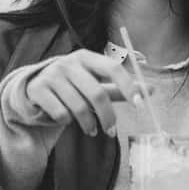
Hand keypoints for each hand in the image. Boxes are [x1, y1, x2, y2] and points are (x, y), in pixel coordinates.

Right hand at [24, 49, 141, 138]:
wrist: (35, 84)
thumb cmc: (75, 83)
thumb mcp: (96, 80)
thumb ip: (121, 87)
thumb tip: (152, 90)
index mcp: (88, 57)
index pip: (113, 68)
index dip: (127, 86)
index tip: (138, 104)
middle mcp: (69, 63)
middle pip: (97, 93)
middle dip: (108, 116)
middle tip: (112, 131)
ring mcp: (52, 75)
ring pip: (78, 107)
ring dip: (89, 124)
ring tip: (92, 130)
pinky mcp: (37, 90)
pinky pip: (60, 113)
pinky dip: (68, 122)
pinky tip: (68, 121)